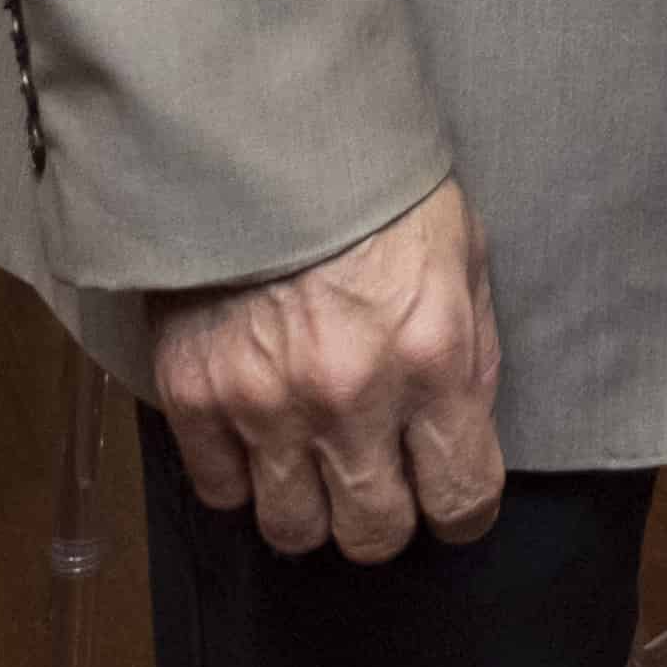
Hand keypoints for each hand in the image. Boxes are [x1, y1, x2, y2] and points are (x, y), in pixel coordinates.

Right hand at [149, 175, 503, 561]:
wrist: (268, 132)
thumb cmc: (377, 184)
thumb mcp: (462, 250)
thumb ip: (470, 347)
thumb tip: (464, 427)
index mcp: (432, 355)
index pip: (461, 495)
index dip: (463, 508)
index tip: (453, 500)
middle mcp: (351, 397)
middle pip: (373, 534)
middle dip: (386, 517)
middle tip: (382, 482)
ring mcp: (267, 405)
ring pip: (293, 530)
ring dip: (310, 507)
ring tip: (316, 463)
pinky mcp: (196, 397)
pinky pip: (221, 493)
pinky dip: (242, 477)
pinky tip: (260, 434)